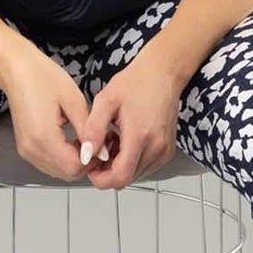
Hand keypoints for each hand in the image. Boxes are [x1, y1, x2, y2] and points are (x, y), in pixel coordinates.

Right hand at [2, 42, 95, 181]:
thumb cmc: (43, 78)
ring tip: (84, 140)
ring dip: (74, 162)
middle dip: (85, 163)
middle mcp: (31, 149)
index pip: (74, 167)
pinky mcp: (25, 148)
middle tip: (96, 143)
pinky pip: (49, 164)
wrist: (17, 70)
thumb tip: (101, 152)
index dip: (92, 160)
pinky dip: (63, 159)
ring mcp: (26, 150)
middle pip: (66, 174)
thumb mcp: (74, 101)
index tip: (102, 145)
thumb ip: (88, 130)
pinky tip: (71, 142)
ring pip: (58, 172)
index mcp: (43, 137)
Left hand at [76, 52, 182, 190]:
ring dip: (119, 166)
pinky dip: (131, 161)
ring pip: (135, 175)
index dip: (101, 178)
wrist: (162, 74)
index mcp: (140, 135)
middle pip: (127, 179)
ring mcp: (164, 151)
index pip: (120, 176)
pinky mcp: (167, 151)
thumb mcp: (105, 101)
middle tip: (99, 148)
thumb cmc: (136, 82)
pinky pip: (144, 167)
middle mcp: (156, 148)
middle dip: (108, 171)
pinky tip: (125, 142)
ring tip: (112, 141)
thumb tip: (86, 154)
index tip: (91, 167)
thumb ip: (93, 130)